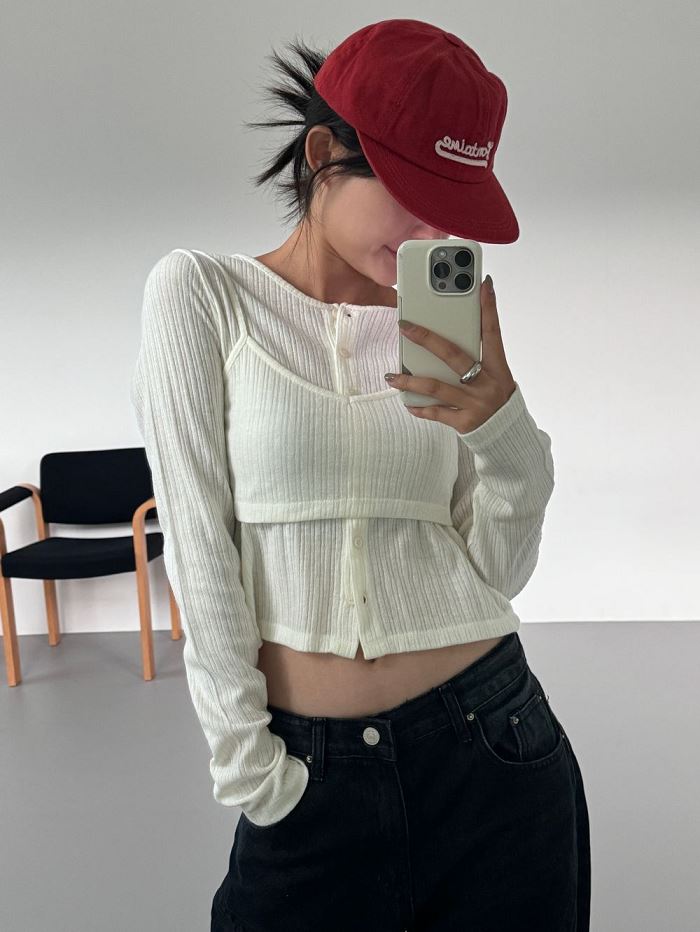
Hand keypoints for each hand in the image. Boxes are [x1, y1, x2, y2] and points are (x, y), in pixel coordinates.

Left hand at [384, 274, 517, 433]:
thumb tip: (447, 335)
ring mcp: (475, 403)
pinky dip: (419, 407)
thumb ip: (477, 356)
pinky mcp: (465, 422)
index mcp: (499, 368)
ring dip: (410, 380)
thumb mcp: (496, 375)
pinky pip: (436, 412)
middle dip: (427, 338)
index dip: (489, 308)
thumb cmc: (495, 397)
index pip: (493, 332)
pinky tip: (406, 401)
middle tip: (405, 326)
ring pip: (436, 387)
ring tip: (392, 376)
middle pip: (454, 355)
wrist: (506, 435)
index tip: (483, 284)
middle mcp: (488, 383)